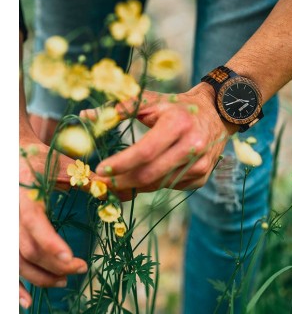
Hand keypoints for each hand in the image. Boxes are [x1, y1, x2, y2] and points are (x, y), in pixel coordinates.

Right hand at [19, 128, 133, 308]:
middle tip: (80, 269)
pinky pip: (8, 263)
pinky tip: (26, 301)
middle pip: (29, 250)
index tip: (72, 259)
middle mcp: (12, 215)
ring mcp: (7, 226)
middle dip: (54, 265)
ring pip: (17, 261)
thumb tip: (120, 192)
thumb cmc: (41, 159)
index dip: (52, 245)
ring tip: (63, 282)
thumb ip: (90, 181)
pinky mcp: (7, 233)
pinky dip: (15, 284)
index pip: (35, 225)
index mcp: (27, 197)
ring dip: (39, 277)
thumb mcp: (65, 167)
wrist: (14, 153)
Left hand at [81, 84, 237, 191]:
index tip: (100, 168)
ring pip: (158, 184)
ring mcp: (200, 165)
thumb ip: (119, 108)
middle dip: (122, 181)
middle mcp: (192, 146)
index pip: (146, 151)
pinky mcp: (202, 177)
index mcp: (178, 124)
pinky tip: (146, 174)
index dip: (121, 163)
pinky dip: (153, 183)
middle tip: (102, 181)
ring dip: (135, 184)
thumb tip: (86, 114)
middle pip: (150, 174)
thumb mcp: (151, 101)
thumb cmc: (177, 106)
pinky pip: (170, 187)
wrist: (215, 113)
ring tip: (119, 178)